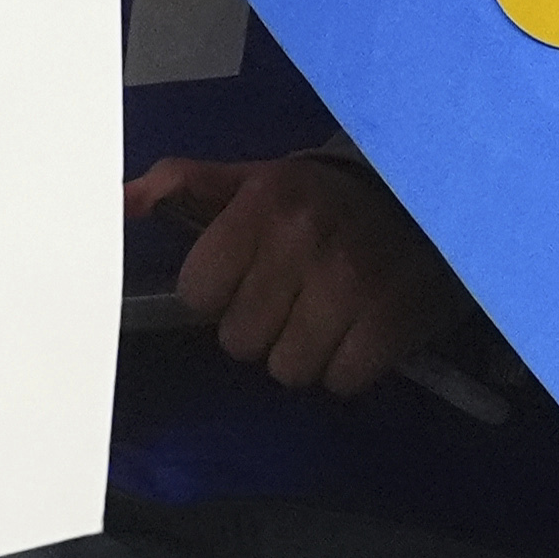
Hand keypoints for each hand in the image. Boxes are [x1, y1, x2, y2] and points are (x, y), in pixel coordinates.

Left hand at [128, 154, 472, 399]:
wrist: (436, 193)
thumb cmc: (329, 196)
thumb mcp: (258, 176)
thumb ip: (183, 183)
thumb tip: (122, 201)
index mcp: (262, 204)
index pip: (198, 292)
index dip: (220, 294)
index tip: (248, 280)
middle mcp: (302, 243)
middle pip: (240, 341)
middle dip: (263, 327)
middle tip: (294, 300)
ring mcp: (351, 285)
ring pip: (287, 369)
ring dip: (305, 353)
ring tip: (328, 319)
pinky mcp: (393, 321)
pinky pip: (342, 380)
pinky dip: (349, 367)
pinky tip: (360, 332)